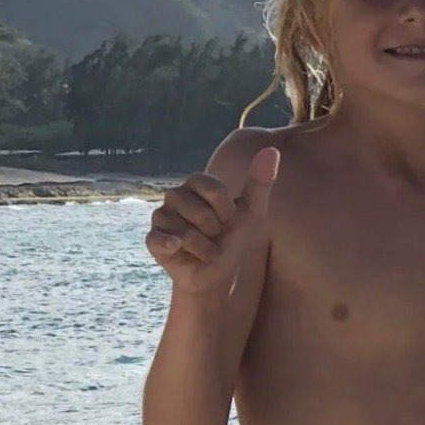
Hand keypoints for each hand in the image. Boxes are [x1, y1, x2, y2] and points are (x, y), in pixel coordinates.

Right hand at [145, 147, 278, 294]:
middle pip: (198, 209)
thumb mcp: (253, 211)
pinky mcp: (153, 239)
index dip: (226, 209)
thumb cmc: (234, 239)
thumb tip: (271, 150)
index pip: (213, 188)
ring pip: (183, 230)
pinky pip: (158, 239)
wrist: (219, 273)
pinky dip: (171, 245)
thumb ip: (260, 182)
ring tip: (205, 248)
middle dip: (215, 229)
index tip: (229, 219)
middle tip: (215, 235)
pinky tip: (177, 248)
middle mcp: (175, 196)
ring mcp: (161, 217)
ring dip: (204, 246)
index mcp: (197, 184)